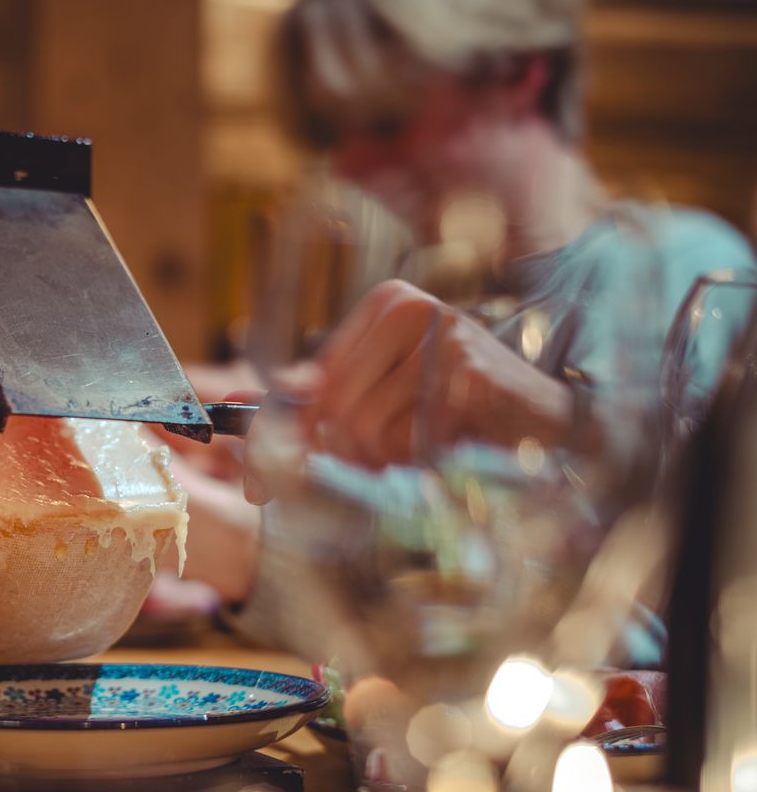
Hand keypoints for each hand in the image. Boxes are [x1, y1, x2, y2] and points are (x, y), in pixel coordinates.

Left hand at [242, 280, 573, 502]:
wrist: (551, 426)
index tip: (266, 485)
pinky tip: (452, 447)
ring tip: (424, 452)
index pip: (308, 381)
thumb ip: (318, 399)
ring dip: (390, 461)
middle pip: (332, 409)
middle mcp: (411, 306)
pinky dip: (422, 461)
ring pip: (366, 426)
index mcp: (385, 306)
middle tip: (382, 469)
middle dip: (349, 457)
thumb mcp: (383, 399)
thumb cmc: (462, 412)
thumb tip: (240, 398)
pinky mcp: (469, 369)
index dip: (290, 438)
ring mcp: (443, 333)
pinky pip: (408, 437)